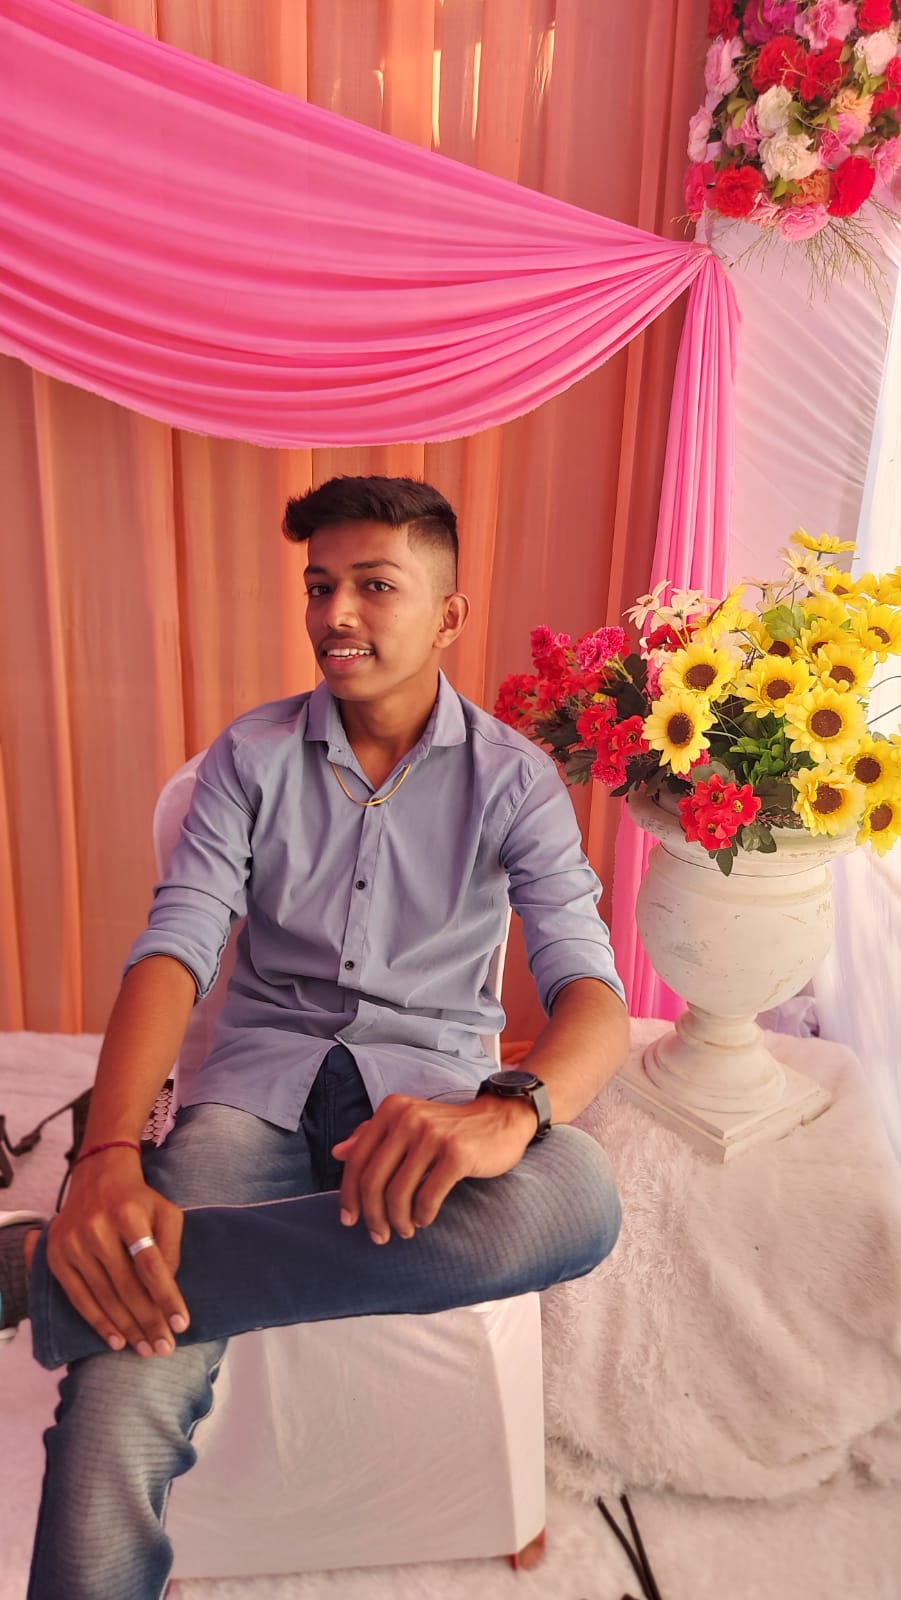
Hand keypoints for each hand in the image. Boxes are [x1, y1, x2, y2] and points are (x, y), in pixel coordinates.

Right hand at [45, 1150, 189, 1356]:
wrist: (97, 1179)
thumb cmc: (138, 1202)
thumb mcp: (165, 1212)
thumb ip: (172, 1247)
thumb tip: (169, 1289)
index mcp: (128, 1214)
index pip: (150, 1264)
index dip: (166, 1296)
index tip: (181, 1324)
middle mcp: (97, 1228)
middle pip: (127, 1286)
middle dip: (149, 1321)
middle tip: (165, 1348)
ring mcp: (73, 1243)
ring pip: (104, 1296)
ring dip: (127, 1328)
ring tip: (147, 1349)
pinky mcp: (57, 1256)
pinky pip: (79, 1298)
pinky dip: (99, 1322)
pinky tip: (116, 1340)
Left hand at [332, 1093, 537, 1245]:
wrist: (499, 1120)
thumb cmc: (450, 1128)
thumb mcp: (409, 1124)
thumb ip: (373, 1135)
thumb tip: (338, 1152)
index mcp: (391, 1110)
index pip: (356, 1159)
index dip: (348, 1195)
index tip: (349, 1219)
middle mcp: (408, 1118)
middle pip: (373, 1180)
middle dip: (372, 1216)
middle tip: (379, 1236)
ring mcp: (433, 1135)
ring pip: (398, 1193)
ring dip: (397, 1221)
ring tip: (404, 1231)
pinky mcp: (456, 1154)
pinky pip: (428, 1197)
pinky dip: (422, 1216)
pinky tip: (424, 1220)